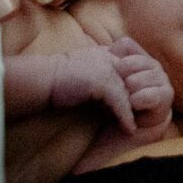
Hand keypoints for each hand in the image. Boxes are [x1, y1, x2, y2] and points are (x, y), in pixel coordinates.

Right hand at [49, 38, 169, 134]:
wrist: (38, 80)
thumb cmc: (52, 81)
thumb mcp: (79, 72)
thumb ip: (96, 75)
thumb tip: (105, 91)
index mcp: (103, 53)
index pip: (128, 68)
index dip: (133, 86)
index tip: (138, 102)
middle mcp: (108, 58)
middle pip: (133, 79)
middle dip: (140, 97)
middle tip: (144, 115)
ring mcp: (107, 68)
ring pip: (129, 92)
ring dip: (133, 111)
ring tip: (135, 126)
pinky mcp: (103, 82)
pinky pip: (121, 103)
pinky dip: (125, 117)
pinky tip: (129, 129)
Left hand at [112, 39, 174, 138]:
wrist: (127, 127)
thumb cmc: (115, 102)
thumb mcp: (107, 82)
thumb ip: (106, 65)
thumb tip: (105, 49)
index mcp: (136, 57)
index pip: (125, 45)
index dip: (113, 55)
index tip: (105, 69)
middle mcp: (152, 65)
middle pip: (133, 61)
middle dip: (122, 73)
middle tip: (115, 85)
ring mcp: (162, 79)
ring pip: (142, 76)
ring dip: (131, 88)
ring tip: (124, 98)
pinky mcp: (166, 95)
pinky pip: (152, 94)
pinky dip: (139, 100)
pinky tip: (133, 106)